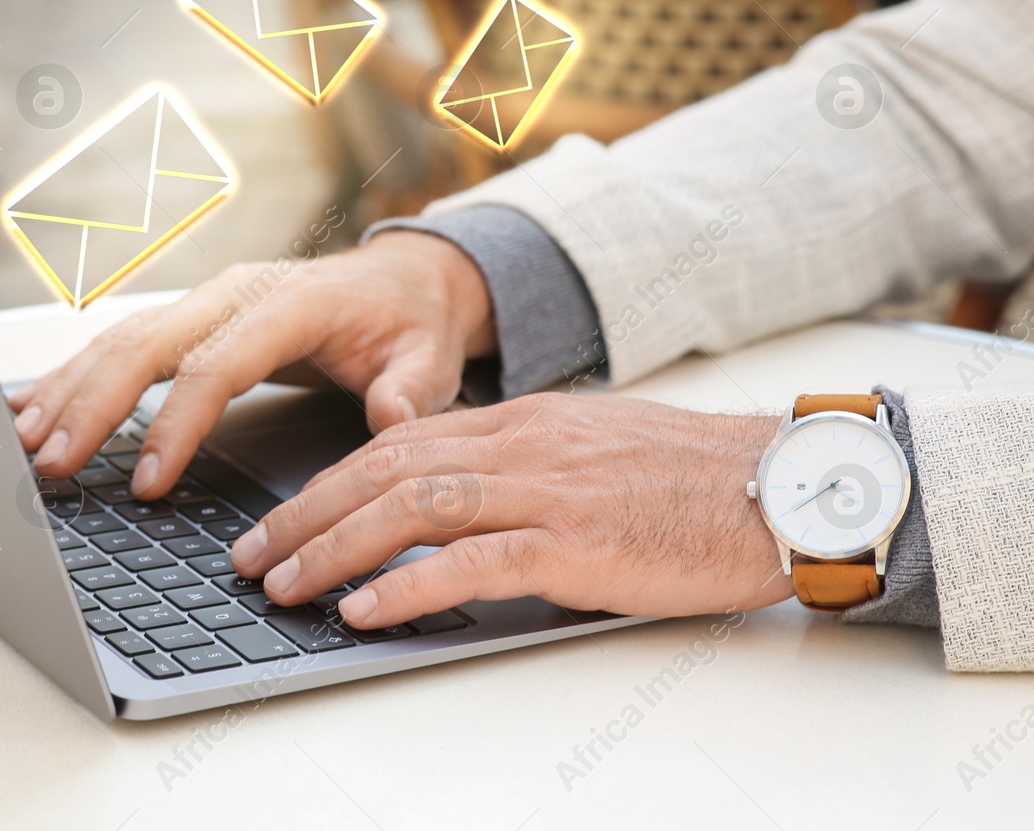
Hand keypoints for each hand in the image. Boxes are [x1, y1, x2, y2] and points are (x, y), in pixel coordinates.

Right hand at [9, 231, 495, 495]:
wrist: (404, 280)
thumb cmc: (409, 322)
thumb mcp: (430, 356)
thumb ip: (411, 389)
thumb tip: (389, 417)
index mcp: (287, 305)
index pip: (215, 365)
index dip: (175, 422)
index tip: (148, 481)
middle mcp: (234, 295)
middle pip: (147, 345)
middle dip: (92, 404)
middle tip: (53, 463)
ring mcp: (207, 302)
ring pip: (122, 340)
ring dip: (70, 390)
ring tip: (26, 442)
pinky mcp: (192, 318)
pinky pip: (123, 343)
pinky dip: (75, 375)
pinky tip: (32, 406)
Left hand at [228, 394, 794, 627]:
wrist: (781, 487)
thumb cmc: (692, 481)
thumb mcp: (590, 455)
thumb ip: (522, 470)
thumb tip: (460, 509)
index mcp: (520, 423)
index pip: (398, 442)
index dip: (330, 479)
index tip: (286, 514)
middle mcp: (519, 445)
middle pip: (382, 468)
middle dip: (304, 512)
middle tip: (252, 553)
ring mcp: (544, 489)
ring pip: (410, 507)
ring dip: (333, 548)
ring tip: (284, 585)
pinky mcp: (573, 541)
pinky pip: (469, 561)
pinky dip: (405, 585)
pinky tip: (363, 609)